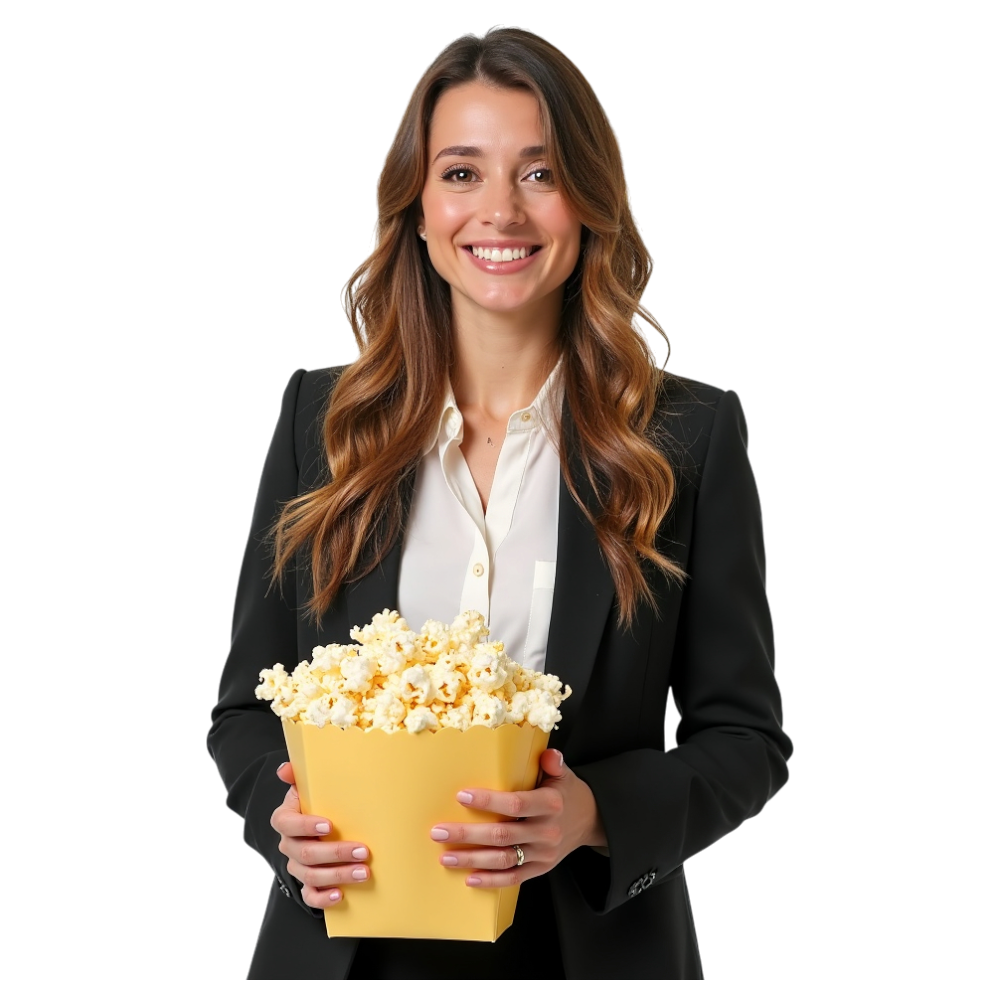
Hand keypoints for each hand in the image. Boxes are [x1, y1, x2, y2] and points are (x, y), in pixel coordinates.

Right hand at [271, 761, 370, 907]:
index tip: (329, 825)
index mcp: (285, 819)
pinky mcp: (306, 884)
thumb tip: (285, 769)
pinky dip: (324, 898)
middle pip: (306, 853)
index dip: (306, 826)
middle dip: (336, 853)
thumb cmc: (314, 803)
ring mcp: (296, 866)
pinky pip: (310, 896)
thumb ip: (298, 776)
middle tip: (363, 851)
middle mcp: (288, 845)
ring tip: (363, 872)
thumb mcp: (307, 787)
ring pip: (311, 876)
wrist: (315, 826)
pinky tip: (341, 895)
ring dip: (338, 875)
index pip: (288, 824)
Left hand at [429, 748, 606, 887]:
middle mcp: (547, 831)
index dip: (489, 801)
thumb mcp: (564, 774)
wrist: (591, 821)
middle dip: (468, 835)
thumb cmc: (567, 793)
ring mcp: (544, 854)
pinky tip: (470, 877)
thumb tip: (547, 753)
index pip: (517, 804)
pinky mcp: (541, 869)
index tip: (462, 796)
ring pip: (504, 859)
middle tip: (439, 832)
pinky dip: (492, 881)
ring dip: (473, 860)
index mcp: (551, 804)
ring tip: (445, 857)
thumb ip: (553, 763)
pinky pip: (514, 878)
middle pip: (503, 835)